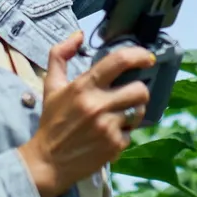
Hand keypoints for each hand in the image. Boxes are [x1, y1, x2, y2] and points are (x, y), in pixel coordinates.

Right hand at [16, 33, 152, 196]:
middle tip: (129, 95)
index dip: (138, 55)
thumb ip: (60, 55)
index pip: (119, 61)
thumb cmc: (52, 122)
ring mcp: (108, 126)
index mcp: (84, 87)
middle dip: (139, 91)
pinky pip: (132, 133)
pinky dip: (123, 134)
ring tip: (118, 116)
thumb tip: (78, 34)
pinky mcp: (115, 145)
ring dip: (132, 112)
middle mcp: (98, 105)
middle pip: (140, 89)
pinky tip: (109, 135)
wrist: (48, 161)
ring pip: (139, 111)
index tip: (147, 57)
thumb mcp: (51, 86)